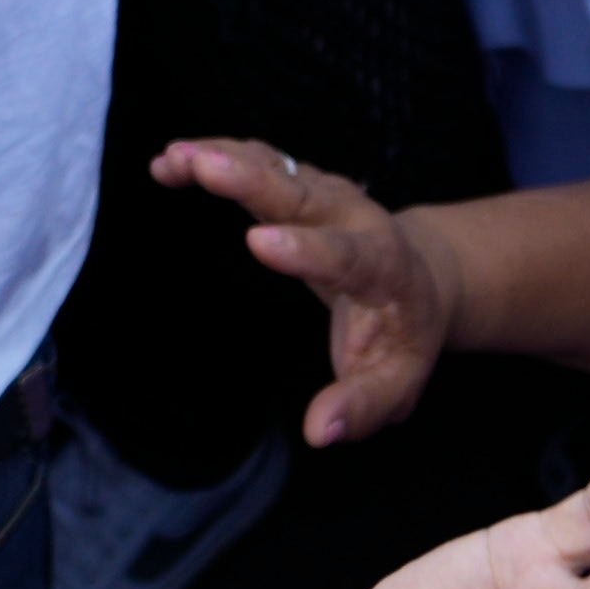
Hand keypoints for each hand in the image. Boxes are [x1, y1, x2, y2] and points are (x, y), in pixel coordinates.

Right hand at [160, 135, 456, 449]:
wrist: (419, 277)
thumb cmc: (402, 337)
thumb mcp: (395, 383)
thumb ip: (361, 407)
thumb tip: (318, 433)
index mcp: (383, 267)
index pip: (346, 255)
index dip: (305, 248)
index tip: (258, 241)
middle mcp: (354, 218)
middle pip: (303, 194)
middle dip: (252, 178)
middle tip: (205, 166)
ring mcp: (325, 194)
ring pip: (276, 167)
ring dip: (225, 158)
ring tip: (174, 159)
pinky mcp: (298, 184)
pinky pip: (258, 161)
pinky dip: (216, 155)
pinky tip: (170, 162)